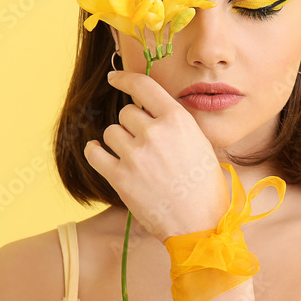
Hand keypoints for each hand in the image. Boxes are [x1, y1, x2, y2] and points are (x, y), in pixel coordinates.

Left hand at [83, 70, 230, 242]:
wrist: (200, 223)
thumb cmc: (205, 185)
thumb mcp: (200, 143)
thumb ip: (174, 124)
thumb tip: (149, 110)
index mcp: (178, 120)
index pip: (144, 87)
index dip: (125, 78)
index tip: (114, 77)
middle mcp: (155, 133)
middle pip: (127, 112)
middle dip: (133, 125)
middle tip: (145, 143)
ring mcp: (135, 155)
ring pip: (111, 132)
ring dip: (118, 141)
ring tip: (134, 157)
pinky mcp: (119, 177)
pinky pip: (95, 153)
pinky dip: (96, 152)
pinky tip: (101, 154)